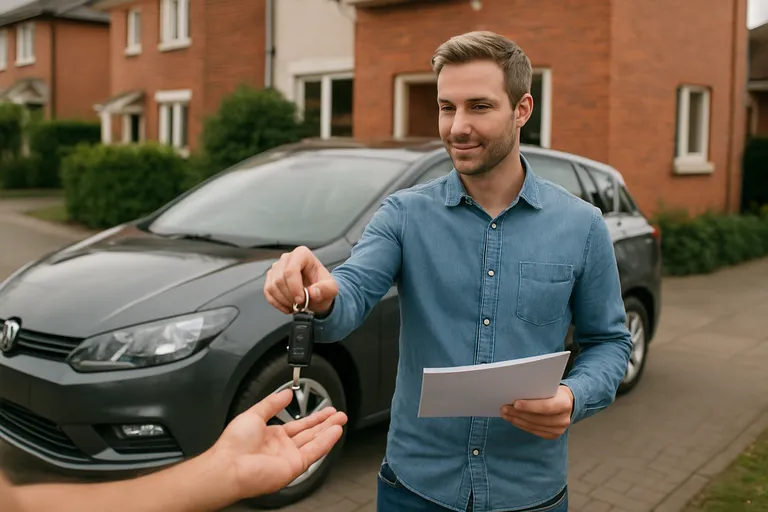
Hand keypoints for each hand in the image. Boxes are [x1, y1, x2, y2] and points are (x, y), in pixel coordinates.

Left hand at [211, 389, 347, 499]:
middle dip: (325, 423)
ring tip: (341, 420)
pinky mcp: (294, 467)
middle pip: (310, 433)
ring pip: (314, 442)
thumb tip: (286, 393)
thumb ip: (272, 403)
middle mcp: (282, 448)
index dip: (313, 418)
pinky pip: (314, 452)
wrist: (230, 465)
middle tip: (338, 414)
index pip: (298, 425)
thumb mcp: (254, 414)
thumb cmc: (234, 444)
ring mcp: (289, 458)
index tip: (325, 410)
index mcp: (271, 436)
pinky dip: (326, 442)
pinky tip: (335, 432)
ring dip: (329, 431)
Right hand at [264, 246, 337, 314]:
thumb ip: (325, 290)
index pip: (291, 270)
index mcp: (302, 254)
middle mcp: (287, 257)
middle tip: (301, 304)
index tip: (301, 300)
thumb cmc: (323, 287)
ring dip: (283, 301)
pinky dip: (277, 303)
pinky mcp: (271, 277)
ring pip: (272, 286)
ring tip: (295, 306)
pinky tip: (287, 307)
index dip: (294, 288)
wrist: (317, 293)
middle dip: (290, 296)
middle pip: (280, 279)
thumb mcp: (331, 289)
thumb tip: (313, 293)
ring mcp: (277, 267)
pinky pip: (267, 292)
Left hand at [501, 385, 573, 439]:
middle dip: (518, 413)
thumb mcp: (550, 386)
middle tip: (504, 408)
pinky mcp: (552, 435)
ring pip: (533, 426)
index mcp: (564, 404)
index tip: (515, 403)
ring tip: (505, 413)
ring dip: (517, 420)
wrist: (566, 402)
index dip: (530, 406)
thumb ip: (538, 389)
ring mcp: (558, 430)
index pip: (546, 407)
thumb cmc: (555, 392)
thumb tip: (517, 391)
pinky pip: (533, 431)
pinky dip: (521, 425)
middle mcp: (563, 419)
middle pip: (537, 418)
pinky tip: (513, 419)